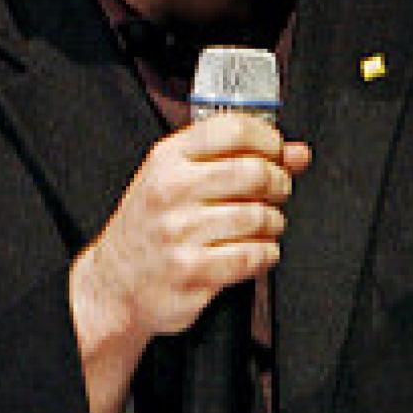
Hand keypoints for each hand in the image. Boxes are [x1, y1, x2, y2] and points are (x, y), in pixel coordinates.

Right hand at [68, 113, 309, 412]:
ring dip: (273, 222)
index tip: (277, 153)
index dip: (269, 140)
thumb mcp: (180, 177)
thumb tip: (297, 153)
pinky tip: (256, 251)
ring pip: (258, 216)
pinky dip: (266, 254)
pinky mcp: (192, 272)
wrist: (114, 283)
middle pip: (254, 172)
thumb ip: (238, 158)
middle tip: (276, 192)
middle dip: (278, 183)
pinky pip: (253, 256)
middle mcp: (171, 190)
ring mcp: (179, 233)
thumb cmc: (152, 224)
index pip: (233, 129)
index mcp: (168, 158)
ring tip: (263, 225)